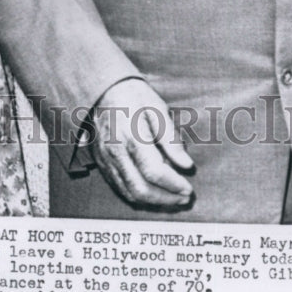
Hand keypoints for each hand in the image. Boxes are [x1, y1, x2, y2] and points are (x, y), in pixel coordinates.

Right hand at [90, 78, 193, 208]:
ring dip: (154, 202)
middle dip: (166, 198)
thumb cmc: (134, 96)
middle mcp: (116, 151)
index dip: (173, 184)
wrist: (102, 90)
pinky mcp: (102, 163)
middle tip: (184, 198)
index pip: (154, 171)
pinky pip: (121, 188)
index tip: (189, 189)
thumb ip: (171, 138)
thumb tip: (186, 165)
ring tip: (173, 198)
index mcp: (131, 134)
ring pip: (130, 193)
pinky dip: (140, 196)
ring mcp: (106, 159)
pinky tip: (155, 192)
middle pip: (140, 188)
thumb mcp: (157, 108)